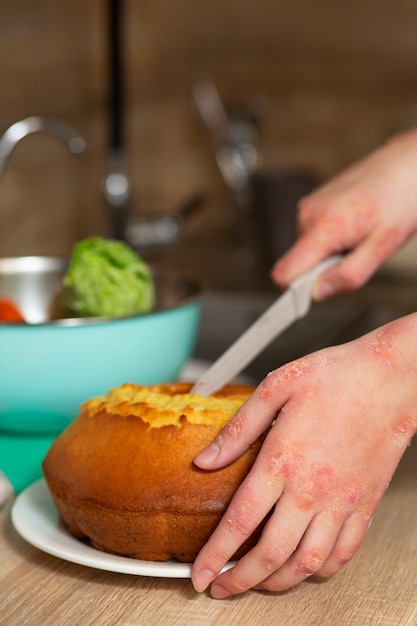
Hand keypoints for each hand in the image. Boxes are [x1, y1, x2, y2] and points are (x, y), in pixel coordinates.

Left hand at [191, 315, 416, 597]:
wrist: (390, 378)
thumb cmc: (336, 376)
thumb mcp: (276, 386)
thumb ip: (238, 429)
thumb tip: (205, 460)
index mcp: (283, 459)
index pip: (241, 521)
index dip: (215, 555)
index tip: (200, 575)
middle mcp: (312, 489)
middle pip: (270, 553)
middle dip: (239, 581)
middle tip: (221, 589)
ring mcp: (341, 501)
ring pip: (306, 563)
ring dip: (277, 583)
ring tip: (257, 584)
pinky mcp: (364, 504)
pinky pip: (343, 553)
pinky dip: (320, 571)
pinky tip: (305, 568)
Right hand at [271, 129, 416, 298]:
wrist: (408, 163)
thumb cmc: (402, 199)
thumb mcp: (383, 247)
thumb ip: (349, 275)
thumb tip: (318, 293)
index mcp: (323, 227)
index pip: (284, 274)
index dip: (295, 292)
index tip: (308, 299)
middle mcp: (308, 214)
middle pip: (298, 264)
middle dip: (324, 269)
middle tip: (357, 252)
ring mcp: (309, 205)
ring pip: (307, 250)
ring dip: (331, 251)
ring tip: (360, 234)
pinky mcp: (314, 201)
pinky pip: (314, 234)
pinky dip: (332, 237)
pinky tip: (355, 223)